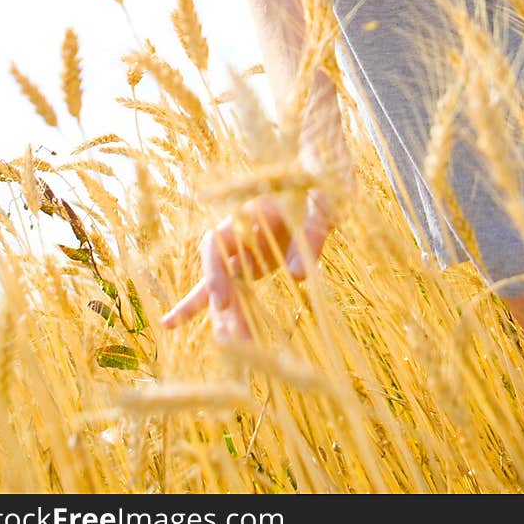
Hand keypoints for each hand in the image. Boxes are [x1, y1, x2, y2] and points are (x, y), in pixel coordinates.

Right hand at [160, 186, 336, 341]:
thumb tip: (298, 278)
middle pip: (220, 275)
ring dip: (230, 319)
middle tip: (236, 345)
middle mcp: (240, 232)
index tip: (222, 301)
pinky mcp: (256, 263)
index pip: (216, 243)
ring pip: (227, 289)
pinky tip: (197, 330)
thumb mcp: (323, 202)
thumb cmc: (322, 179)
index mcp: (248, 212)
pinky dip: (220, 310)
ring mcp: (246, 250)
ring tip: (237, 353)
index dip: (214, 273)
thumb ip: (311, 235)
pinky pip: (235, 288)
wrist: (325, 170)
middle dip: (225, 310)